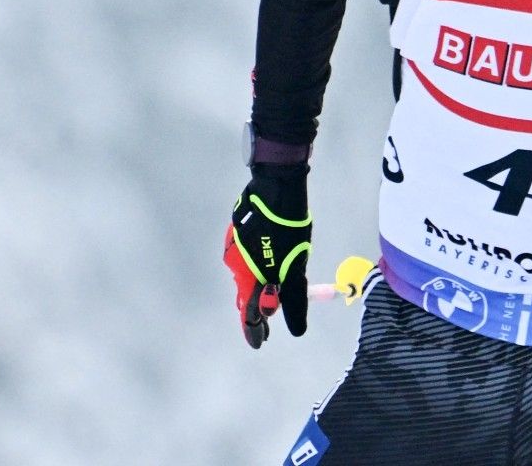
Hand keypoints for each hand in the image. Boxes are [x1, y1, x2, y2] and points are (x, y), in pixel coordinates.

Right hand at [223, 165, 311, 347]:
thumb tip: (297, 329)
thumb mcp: (296, 268)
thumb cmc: (289, 230)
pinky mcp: (237, 234)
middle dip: (260, 307)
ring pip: (249, 274)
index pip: (250, 313)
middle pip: (248, 295)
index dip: (255, 331)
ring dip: (262, 282)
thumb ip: (293, 300)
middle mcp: (237, 267)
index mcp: (250, 278)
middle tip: (271, 321)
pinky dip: (260, 263)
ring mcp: (235, 248)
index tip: (260, 344)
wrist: (275, 188)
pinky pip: (249, 257)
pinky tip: (273, 256)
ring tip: (278, 284)